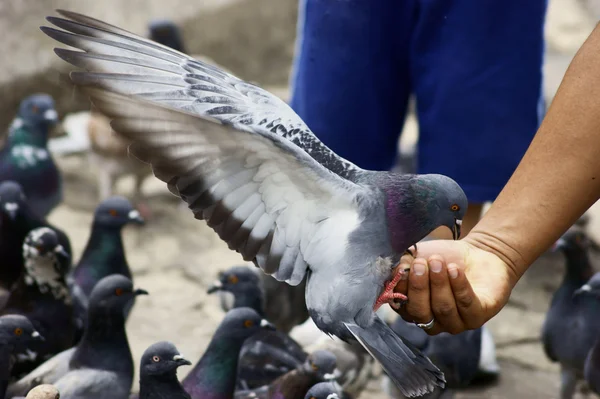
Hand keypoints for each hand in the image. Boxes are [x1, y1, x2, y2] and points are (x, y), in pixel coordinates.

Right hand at [393, 236, 517, 334]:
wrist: (477, 252)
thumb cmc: (443, 257)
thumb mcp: (418, 258)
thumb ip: (403, 266)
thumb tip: (394, 272)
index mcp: (412, 309)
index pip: (401, 306)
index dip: (400, 288)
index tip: (403, 267)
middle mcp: (432, 321)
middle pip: (420, 312)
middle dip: (418, 287)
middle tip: (420, 264)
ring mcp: (455, 323)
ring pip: (443, 309)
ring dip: (439, 283)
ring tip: (439, 261)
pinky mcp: (478, 316)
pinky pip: (466, 305)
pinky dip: (458, 285)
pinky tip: (455, 269)